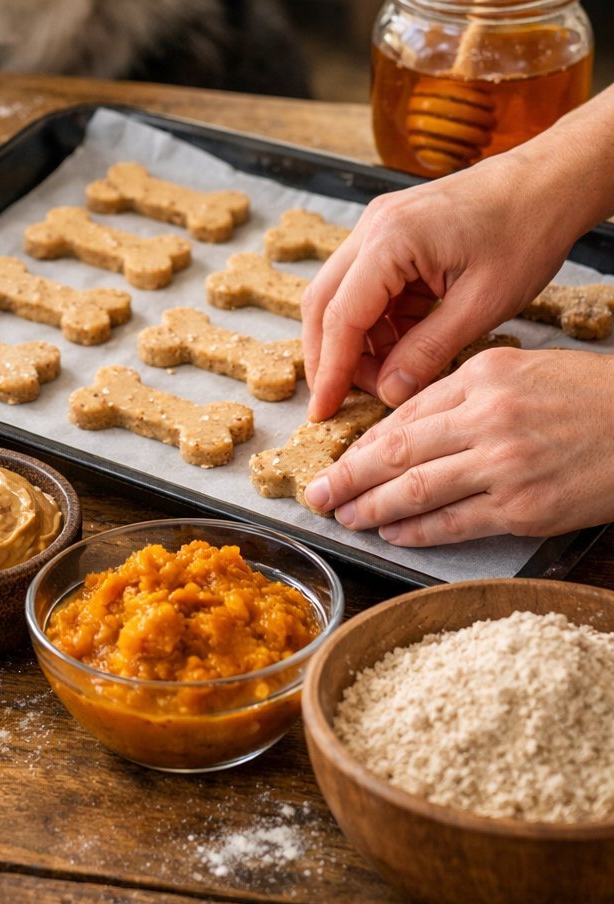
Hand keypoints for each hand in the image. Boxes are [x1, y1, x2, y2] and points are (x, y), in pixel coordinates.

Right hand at [302, 147, 586, 420]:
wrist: (549, 182)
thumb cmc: (527, 231)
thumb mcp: (482, 304)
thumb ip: (429, 350)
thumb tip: (390, 392)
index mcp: (390, 240)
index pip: (340, 316)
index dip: (331, 370)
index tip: (325, 410)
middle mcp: (373, 227)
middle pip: (324, 302)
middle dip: (331, 356)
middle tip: (343, 400)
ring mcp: (380, 225)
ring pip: (343, 295)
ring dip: (359, 339)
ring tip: (392, 374)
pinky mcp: (394, 231)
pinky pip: (369, 284)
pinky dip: (379, 319)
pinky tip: (406, 343)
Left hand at [304, 348, 613, 544]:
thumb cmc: (588, 396)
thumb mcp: (522, 370)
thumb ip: (463, 393)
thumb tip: (407, 423)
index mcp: (483, 377)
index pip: (405, 413)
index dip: (363, 442)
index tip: (336, 459)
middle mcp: (487, 418)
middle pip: (397, 451)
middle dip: (349, 476)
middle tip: (317, 495)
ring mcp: (504, 466)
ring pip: (416, 490)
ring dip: (372, 508)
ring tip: (345, 518)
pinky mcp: (523, 508)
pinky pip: (454, 522)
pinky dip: (417, 530)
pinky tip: (393, 533)